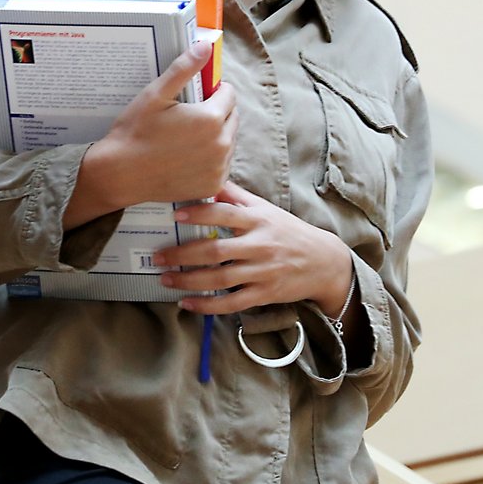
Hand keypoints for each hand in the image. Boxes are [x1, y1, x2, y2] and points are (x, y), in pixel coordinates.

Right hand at [67, 41, 237, 226]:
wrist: (119, 174)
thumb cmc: (134, 132)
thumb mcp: (155, 94)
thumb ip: (183, 69)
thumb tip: (205, 46)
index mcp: (210, 118)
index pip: (229, 94)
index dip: (214, 91)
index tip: (196, 95)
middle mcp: (221, 145)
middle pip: (232, 117)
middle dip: (217, 112)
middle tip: (189, 116)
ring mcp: (218, 168)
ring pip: (228, 141)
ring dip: (216, 135)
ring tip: (186, 136)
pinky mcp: (213, 185)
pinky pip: (222, 164)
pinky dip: (211, 158)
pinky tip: (188, 156)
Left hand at [153, 181, 353, 315]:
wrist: (324, 261)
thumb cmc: (288, 231)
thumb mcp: (266, 209)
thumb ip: (237, 196)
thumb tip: (210, 178)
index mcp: (258, 220)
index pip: (225, 214)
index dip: (200, 213)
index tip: (176, 214)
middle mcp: (260, 245)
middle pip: (216, 250)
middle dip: (183, 254)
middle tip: (158, 256)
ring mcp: (262, 271)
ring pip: (220, 278)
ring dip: (189, 280)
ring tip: (165, 279)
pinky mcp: (265, 294)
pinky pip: (231, 303)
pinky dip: (207, 305)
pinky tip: (187, 303)